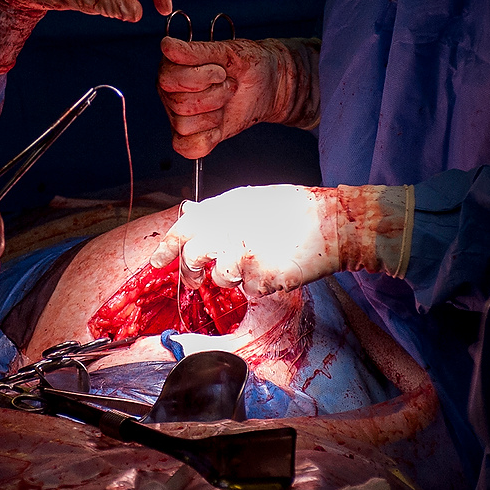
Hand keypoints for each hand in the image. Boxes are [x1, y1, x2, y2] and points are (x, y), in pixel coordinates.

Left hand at [149, 184, 411, 296]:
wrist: (332, 222)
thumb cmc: (292, 210)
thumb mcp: (249, 200)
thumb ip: (217, 209)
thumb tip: (189, 212)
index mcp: (223, 208)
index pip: (182, 230)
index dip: (166, 249)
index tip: (157, 263)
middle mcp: (228, 229)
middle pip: (193, 258)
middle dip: (191, 272)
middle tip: (196, 278)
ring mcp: (244, 253)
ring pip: (220, 278)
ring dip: (233, 277)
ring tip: (256, 261)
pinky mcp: (261, 276)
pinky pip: (249, 289)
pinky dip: (260, 284)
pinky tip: (276, 267)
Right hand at [157, 37, 321, 158]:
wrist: (269, 84)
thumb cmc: (247, 64)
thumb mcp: (226, 52)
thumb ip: (195, 51)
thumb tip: (166, 46)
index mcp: (172, 66)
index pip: (168, 79)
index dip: (198, 78)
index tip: (220, 72)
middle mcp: (170, 92)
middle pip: (179, 103)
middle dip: (213, 95)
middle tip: (228, 85)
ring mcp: (178, 115)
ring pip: (184, 125)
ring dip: (214, 114)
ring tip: (225, 101)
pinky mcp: (191, 137)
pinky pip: (186, 147)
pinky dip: (206, 139)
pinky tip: (218, 126)